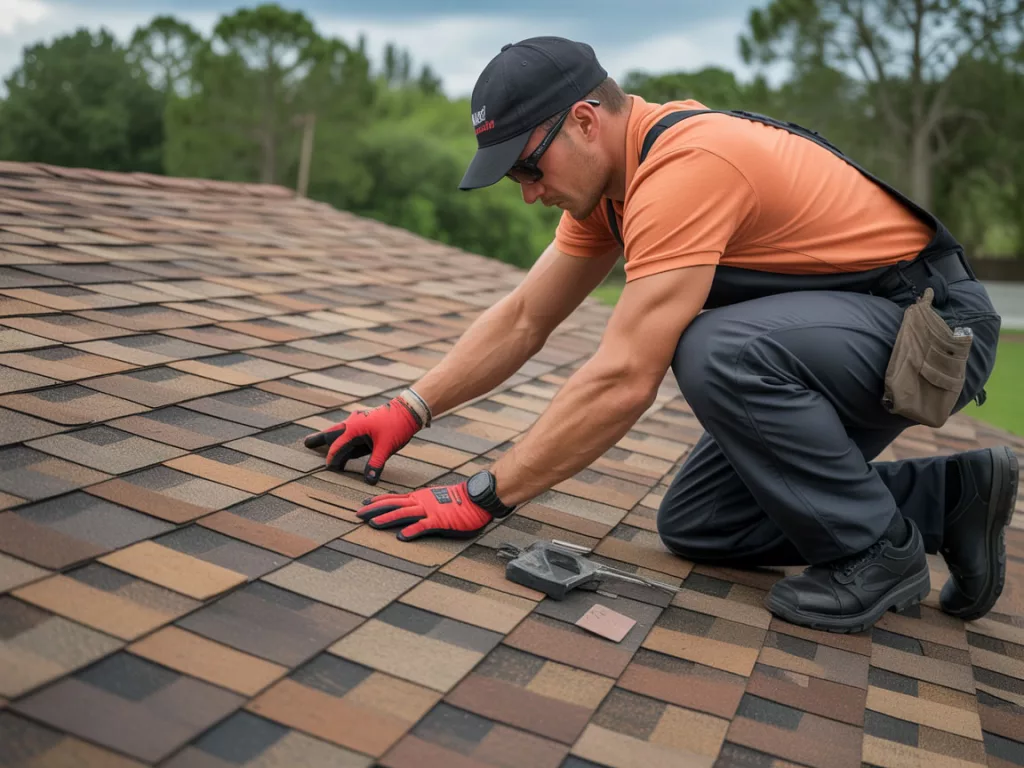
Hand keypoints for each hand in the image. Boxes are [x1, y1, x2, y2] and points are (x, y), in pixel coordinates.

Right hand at [303, 397, 420, 483]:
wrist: (409, 410)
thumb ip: (376, 464)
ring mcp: (360, 421)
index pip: (337, 446)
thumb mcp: (385, 447)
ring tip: (319, 445)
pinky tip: (344, 446)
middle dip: (320, 439)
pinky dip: (345, 440)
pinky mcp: (367, 423)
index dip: (332, 459)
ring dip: (332, 440)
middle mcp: (353, 423)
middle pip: (333, 433)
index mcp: (354, 428)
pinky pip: (351, 433)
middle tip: (306, 443)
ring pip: (341, 432)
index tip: (328, 469)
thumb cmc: (396, 426)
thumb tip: (369, 481)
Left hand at [357, 482, 492, 540]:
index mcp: (419, 498)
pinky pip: (424, 526)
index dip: (378, 500)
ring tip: (372, 524)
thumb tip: (413, 511)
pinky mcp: (440, 521)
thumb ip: (424, 505)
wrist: (477, 498)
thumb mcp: (436, 500)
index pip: (394, 498)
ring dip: (387, 519)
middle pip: (393, 504)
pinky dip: (412, 531)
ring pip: (404, 514)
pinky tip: (402, 536)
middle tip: (357, 514)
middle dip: (374, 509)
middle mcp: (420, 502)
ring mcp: (429, 511)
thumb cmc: (459, 501)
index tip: (364, 503)